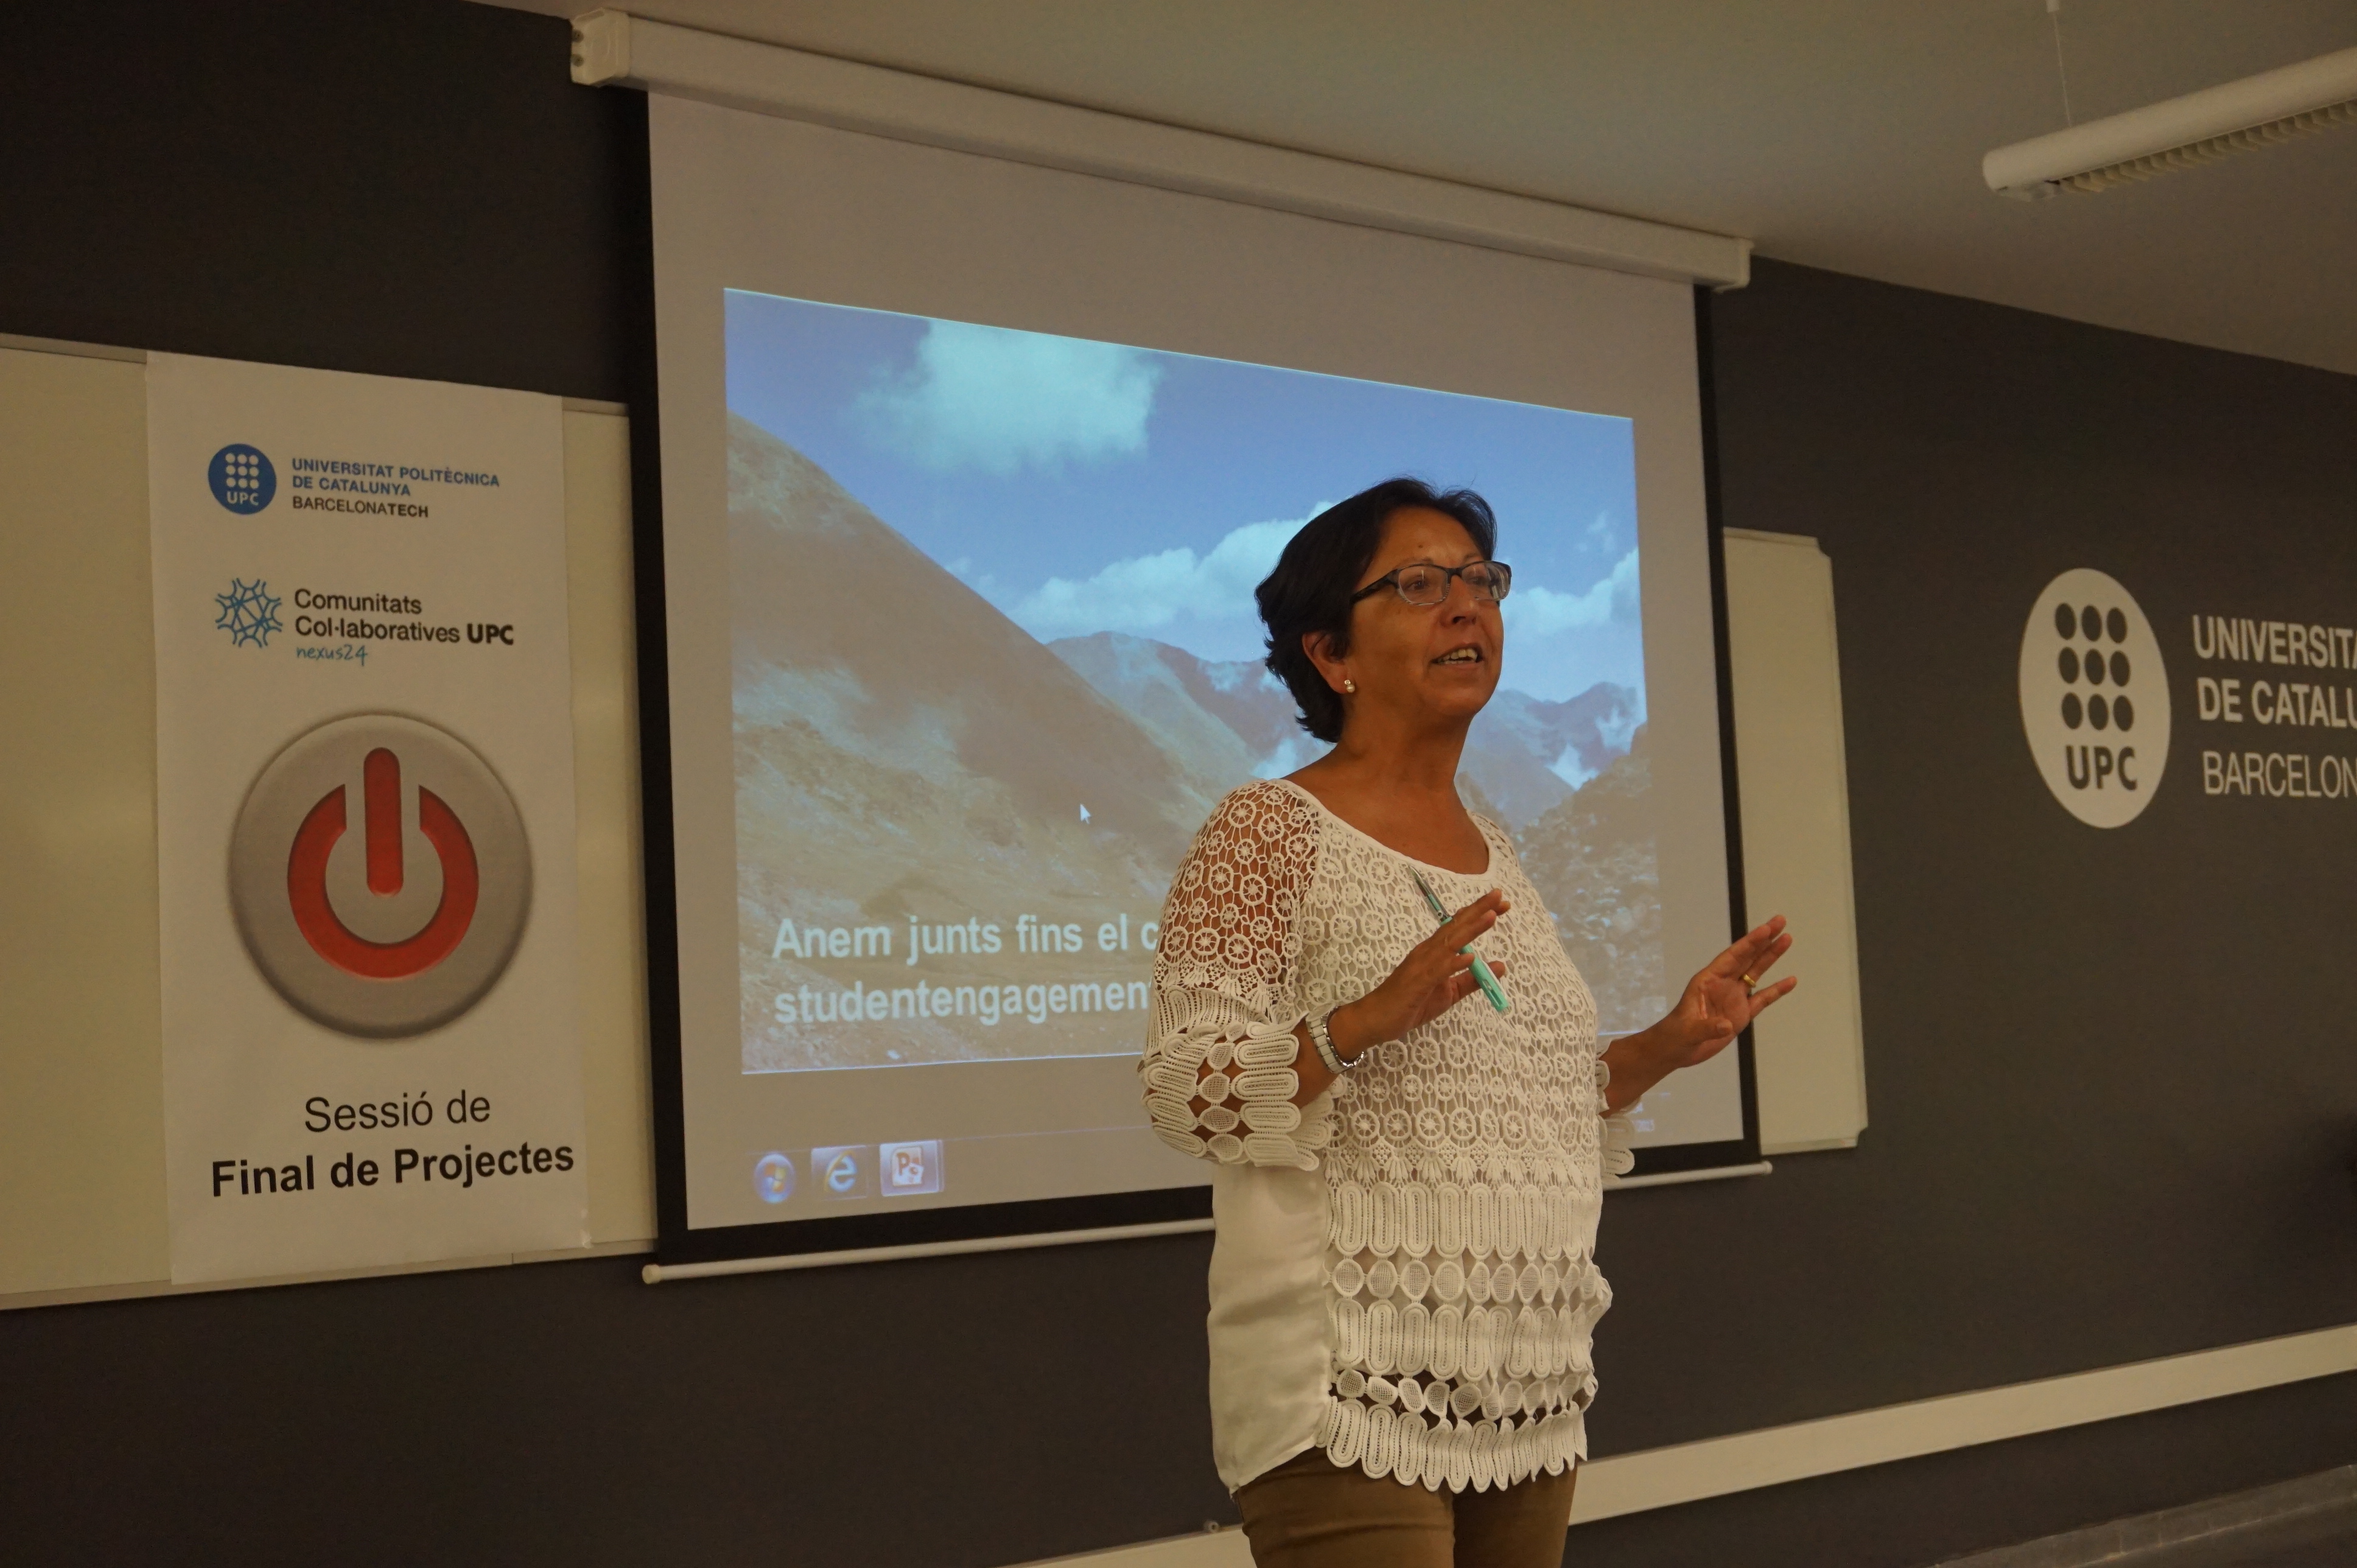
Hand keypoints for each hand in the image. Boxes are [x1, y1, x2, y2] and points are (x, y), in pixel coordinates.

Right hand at [1331, 890, 1512, 1060]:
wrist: (1377, 1019)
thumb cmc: (1411, 1003)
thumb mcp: (1449, 993)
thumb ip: (1473, 979)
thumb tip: (1501, 966)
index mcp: (1435, 952)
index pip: (1459, 927)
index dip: (1479, 913)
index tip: (1501, 903)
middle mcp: (1428, 952)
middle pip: (1456, 926)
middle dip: (1478, 910)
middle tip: (1499, 895)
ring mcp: (1421, 965)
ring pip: (1450, 943)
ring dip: (1470, 929)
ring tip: (1491, 916)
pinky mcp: (1417, 982)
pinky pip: (1437, 971)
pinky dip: (1453, 963)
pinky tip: (1469, 957)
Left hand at [1604, 917, 1794, 1109]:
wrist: (1675, 1050)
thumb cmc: (1675, 1036)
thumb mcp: (1688, 1032)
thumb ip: (1707, 1028)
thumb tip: (1726, 1026)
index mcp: (1707, 981)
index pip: (1732, 957)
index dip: (1749, 943)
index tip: (1765, 929)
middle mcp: (1722, 984)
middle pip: (1747, 957)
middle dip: (1764, 939)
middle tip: (1780, 921)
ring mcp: (1733, 998)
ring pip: (1756, 972)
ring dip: (1771, 956)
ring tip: (1787, 939)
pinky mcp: (1740, 1014)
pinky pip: (1762, 998)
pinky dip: (1776, 990)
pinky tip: (1790, 980)